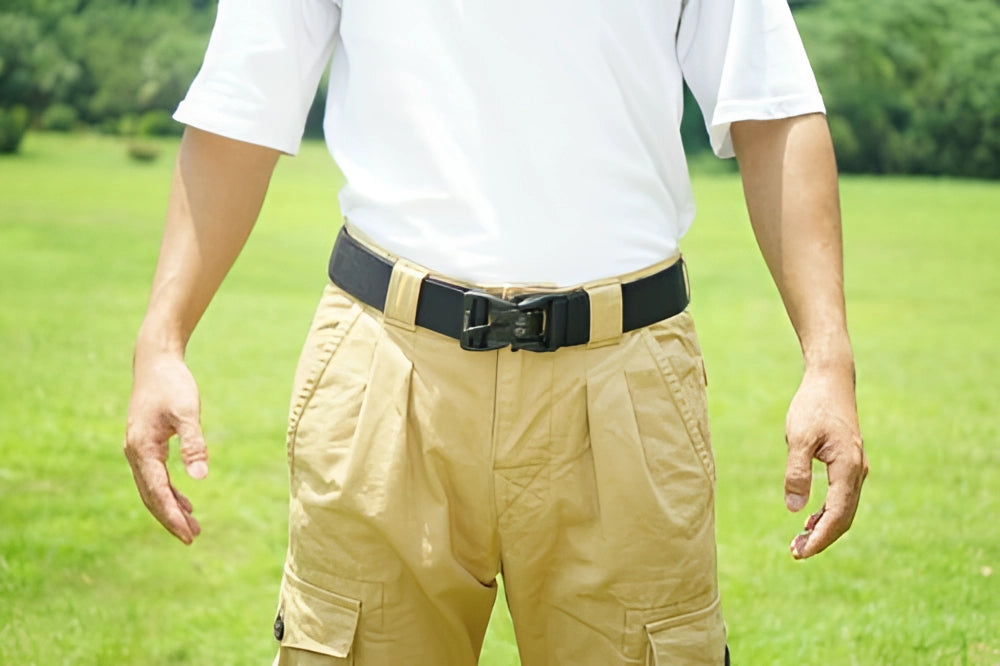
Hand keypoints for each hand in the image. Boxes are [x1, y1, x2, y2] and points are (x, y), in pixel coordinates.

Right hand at [124, 351, 207, 543]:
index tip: (188, 534)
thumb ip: (194, 443)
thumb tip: (201, 478)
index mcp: (142, 449)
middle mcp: (135, 453)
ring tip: (193, 527)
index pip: (158, 492)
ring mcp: (138, 450)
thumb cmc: (172, 384)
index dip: (173, 515)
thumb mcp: (188, 412)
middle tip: (192, 539)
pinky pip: (156, 477)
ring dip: (171, 508)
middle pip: (152, 496)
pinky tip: (186, 502)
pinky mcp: (146, 445)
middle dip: (171, 518)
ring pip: (153, 489)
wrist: (155, 362)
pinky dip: (170, 492)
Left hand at [783, 365, 867, 558]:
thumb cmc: (812, 406)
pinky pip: (843, 497)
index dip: (820, 538)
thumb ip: (796, 472)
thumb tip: (794, 509)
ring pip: (845, 509)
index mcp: (847, 468)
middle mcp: (857, 472)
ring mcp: (856, 468)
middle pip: (844, 518)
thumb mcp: (798, 438)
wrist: (831, 380)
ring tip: (799, 542)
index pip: (836, 515)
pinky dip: (827, 513)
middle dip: (822, 538)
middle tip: (795, 553)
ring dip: (824, 528)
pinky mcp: (849, 463)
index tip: (799, 552)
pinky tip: (809, 521)